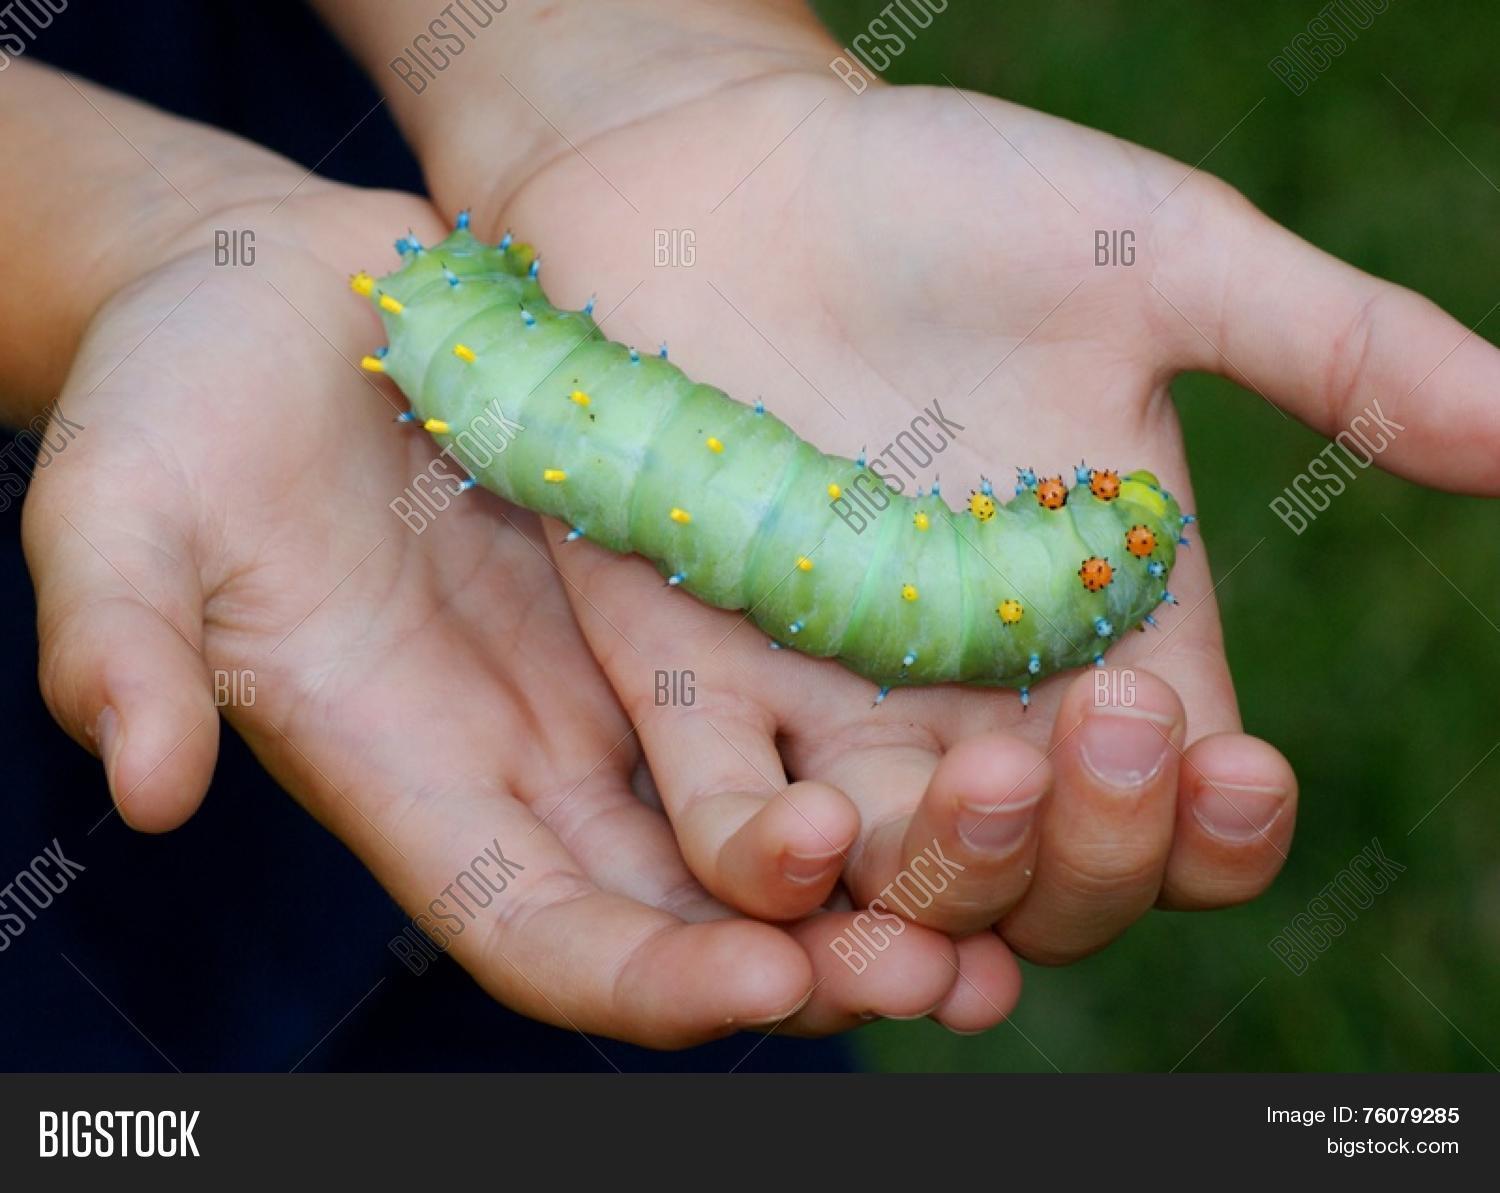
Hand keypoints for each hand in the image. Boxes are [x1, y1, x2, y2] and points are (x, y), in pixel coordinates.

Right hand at [20, 177, 1020, 1042]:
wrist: (284, 299)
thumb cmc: (182, 398)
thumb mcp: (124, 507)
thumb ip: (124, 639)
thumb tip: (139, 780)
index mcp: (415, 789)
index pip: (541, 940)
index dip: (645, 984)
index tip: (763, 984)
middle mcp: (541, 769)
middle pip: (696, 920)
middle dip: (820, 960)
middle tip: (952, 970)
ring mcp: (626, 690)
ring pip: (780, 826)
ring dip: (898, 870)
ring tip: (1032, 876)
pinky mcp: (688, 601)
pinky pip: (807, 693)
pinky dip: (897, 732)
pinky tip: (1006, 727)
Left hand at [428, 61, 1499, 963]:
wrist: (728, 164)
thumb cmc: (938, 202)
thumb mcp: (1153, 263)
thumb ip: (1330, 351)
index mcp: (1101, 624)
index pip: (1182, 803)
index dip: (1217, 823)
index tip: (1231, 760)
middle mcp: (973, 693)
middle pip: (1055, 873)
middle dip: (1093, 847)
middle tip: (1090, 730)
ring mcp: (831, 701)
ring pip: (905, 883)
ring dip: (952, 887)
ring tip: (981, 796)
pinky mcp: (695, 682)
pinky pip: (729, 826)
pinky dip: (771, 867)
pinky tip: (809, 837)